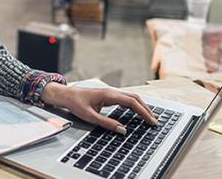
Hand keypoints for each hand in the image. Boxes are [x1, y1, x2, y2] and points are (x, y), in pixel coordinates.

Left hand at [41, 83, 157, 134]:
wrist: (66, 95)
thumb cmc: (75, 103)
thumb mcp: (90, 116)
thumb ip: (107, 123)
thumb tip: (123, 130)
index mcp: (109, 95)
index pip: (131, 102)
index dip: (143, 112)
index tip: (151, 121)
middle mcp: (112, 91)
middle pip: (135, 98)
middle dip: (146, 109)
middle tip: (155, 121)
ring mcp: (111, 92)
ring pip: (131, 97)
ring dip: (142, 106)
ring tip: (150, 117)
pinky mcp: (109, 95)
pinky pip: (126, 98)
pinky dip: (135, 104)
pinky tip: (138, 111)